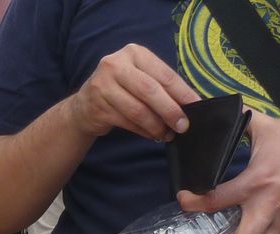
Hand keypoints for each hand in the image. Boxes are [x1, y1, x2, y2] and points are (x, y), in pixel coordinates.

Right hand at [68, 43, 199, 141]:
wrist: (83, 106)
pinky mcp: (97, 107)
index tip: (195, 106)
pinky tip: (151, 134)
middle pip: (150, 90)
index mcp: (133, 53)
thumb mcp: (138, 77)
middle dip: (169, 110)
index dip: (181, 92)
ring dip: (156, 125)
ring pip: (138, 110)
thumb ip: (159, 85)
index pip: (163, 74)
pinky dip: (143, 131)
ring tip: (167, 133)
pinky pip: (127, 122)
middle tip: (183, 125)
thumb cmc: (119, 90)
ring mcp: (103, 86)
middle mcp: (115, 65)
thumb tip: (188, 103)